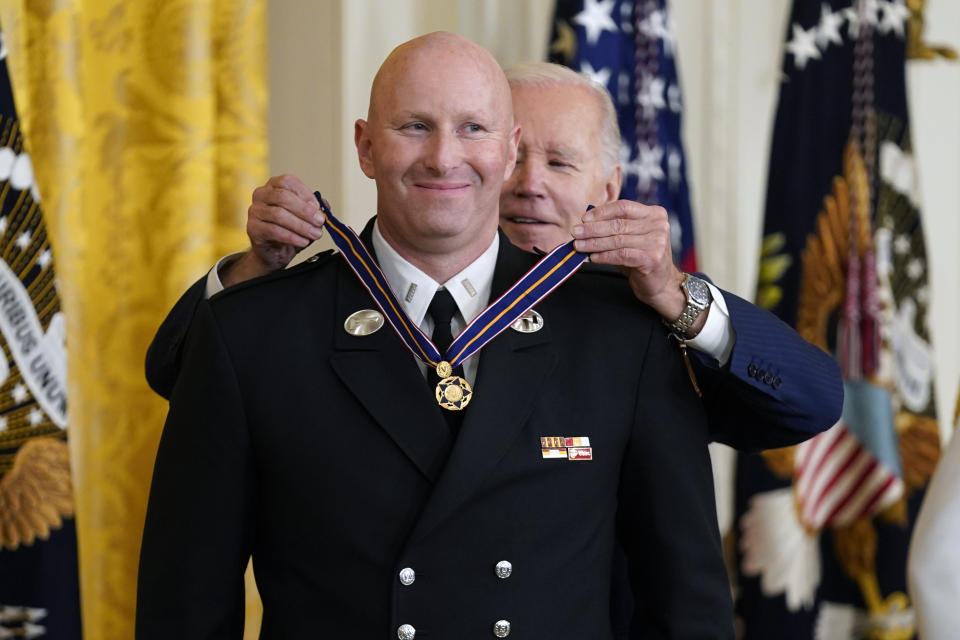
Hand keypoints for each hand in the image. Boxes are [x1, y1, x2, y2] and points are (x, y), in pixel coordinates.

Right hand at [221, 175, 326, 286]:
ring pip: (279, 214)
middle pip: (282, 197)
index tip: (318, 208)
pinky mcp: (252, 228)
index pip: (288, 182)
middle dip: (305, 211)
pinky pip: (273, 230)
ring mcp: (255, 211)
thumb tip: (324, 205)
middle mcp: (261, 194)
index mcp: (274, 185)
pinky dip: (292, 237)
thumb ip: (315, 209)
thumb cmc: (290, 230)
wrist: (275, 252)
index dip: (305, 194)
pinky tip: (303, 241)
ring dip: (301, 225)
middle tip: (319, 222)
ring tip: (315, 234)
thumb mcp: (306, 218)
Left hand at [571, 200, 703, 331]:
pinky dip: (604, 256)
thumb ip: (614, 227)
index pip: (623, 207)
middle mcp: (659, 225)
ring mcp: (658, 242)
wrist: (661, 284)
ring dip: (594, 243)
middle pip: (619, 224)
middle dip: (593, 229)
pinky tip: (593, 257)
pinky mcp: (653, 259)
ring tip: (579, 246)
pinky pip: (622, 254)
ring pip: (618, 240)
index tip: (583, 219)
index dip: (601, 212)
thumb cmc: (641, 258)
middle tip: (575, 232)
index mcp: (654, 213)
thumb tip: (585, 222)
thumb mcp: (629, 237)